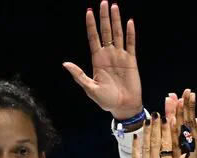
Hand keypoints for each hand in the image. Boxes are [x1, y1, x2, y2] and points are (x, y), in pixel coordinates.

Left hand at [63, 1, 142, 119]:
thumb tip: (65, 63)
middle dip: (104, 17)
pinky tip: (129, 22)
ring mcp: (120, 56)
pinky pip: (131, 44)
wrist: (123, 107)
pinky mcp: (131, 60)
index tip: (88, 12)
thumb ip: (79, 75)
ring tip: (114, 6)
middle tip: (103, 2)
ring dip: (116, 20)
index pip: (93, 38)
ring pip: (118, 34)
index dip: (91, 25)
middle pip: (105, 32)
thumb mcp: (89, 88)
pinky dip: (130, 33)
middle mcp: (108, 55)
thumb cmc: (105, 100)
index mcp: (97, 60)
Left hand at [130, 113, 176, 157]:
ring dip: (147, 132)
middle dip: (157, 126)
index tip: (169, 118)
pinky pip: (136, 156)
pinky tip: (138, 136)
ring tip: (149, 120)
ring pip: (146, 146)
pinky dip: (136, 145)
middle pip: (157, 141)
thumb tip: (194, 145)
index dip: (168, 129)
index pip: (169, 143)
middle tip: (158, 113)